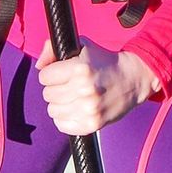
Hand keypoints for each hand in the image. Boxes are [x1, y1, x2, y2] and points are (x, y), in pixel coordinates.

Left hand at [37, 42, 158, 133]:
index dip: (52, 74)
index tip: (62, 74)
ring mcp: (89, 109)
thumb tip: (39, 65)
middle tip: (70, 86)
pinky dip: (65, 118)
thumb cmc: (105, 63)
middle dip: (56, 89)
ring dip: (60, 104)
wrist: (133, 79)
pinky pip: (62, 125)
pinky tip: (76, 109)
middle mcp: (84, 89)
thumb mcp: (81, 47)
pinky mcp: (92, 124)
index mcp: (80, 69)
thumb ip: (53, 50)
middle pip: (48, 94)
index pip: (44, 77)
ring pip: (53, 110)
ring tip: (74, 97)